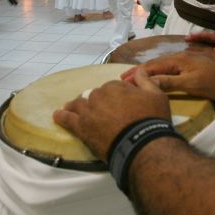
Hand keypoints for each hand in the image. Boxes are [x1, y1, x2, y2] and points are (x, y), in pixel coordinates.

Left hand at [53, 70, 169, 160]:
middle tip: (101, 110)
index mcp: (115, 86)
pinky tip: (57, 115)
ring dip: (77, 105)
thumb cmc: (151, 119)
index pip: (111, 86)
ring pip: (78, 104)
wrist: (141, 143)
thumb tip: (138, 70)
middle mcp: (98, 95)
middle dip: (96, 101)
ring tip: (73, 108)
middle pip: (93, 95)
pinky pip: (67, 119)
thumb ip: (146, 81)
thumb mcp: (156, 95)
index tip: (119, 103)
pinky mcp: (81, 127)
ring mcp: (88, 111)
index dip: (115, 95)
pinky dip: (62, 116)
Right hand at [122, 52, 214, 102]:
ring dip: (150, 71)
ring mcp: (188, 61)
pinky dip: (160, 72)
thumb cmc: (214, 84)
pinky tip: (159, 77)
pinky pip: (171, 68)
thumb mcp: (190, 84)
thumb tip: (147, 81)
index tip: (123, 79)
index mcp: (179, 60)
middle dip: (140, 71)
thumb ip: (169, 82)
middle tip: (125, 79)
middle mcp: (182, 57)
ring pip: (164, 65)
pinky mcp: (193, 67)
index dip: (137, 73)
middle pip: (156, 64)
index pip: (153, 66)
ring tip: (138, 78)